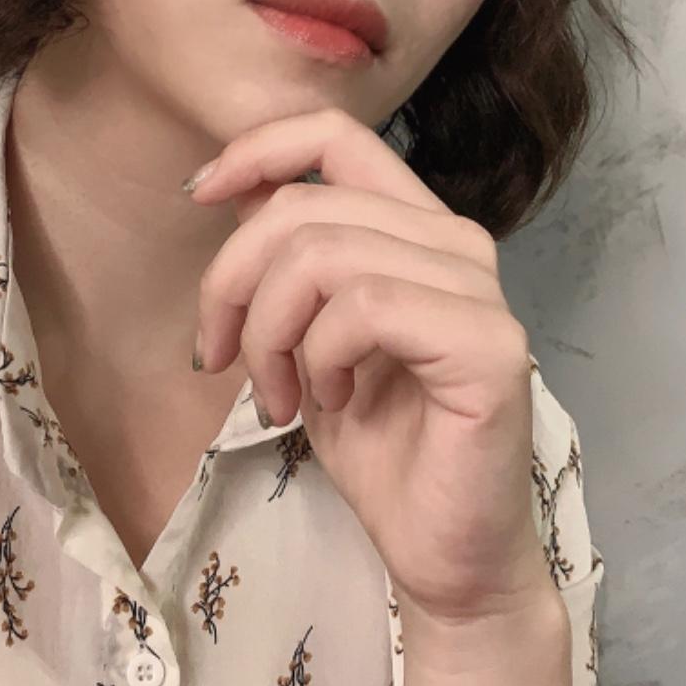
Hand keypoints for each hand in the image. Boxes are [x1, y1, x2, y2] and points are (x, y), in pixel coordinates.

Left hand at [186, 105, 551, 625]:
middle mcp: (455, 242)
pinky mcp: (487, 345)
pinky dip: (319, 357)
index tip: (197, 195)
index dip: (256, 150)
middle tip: (216, 358)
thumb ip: (285, 259)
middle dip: (231, 282)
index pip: (335, 135)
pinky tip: (329, 400)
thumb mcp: (303, 335)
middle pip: (303, 206)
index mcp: (414, 227)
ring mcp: (478, 290)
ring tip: (280, 394)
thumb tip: (233, 187)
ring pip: (323, 255)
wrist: (442, 550)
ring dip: (270, 333)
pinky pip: (363, 308)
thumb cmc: (377, 444)